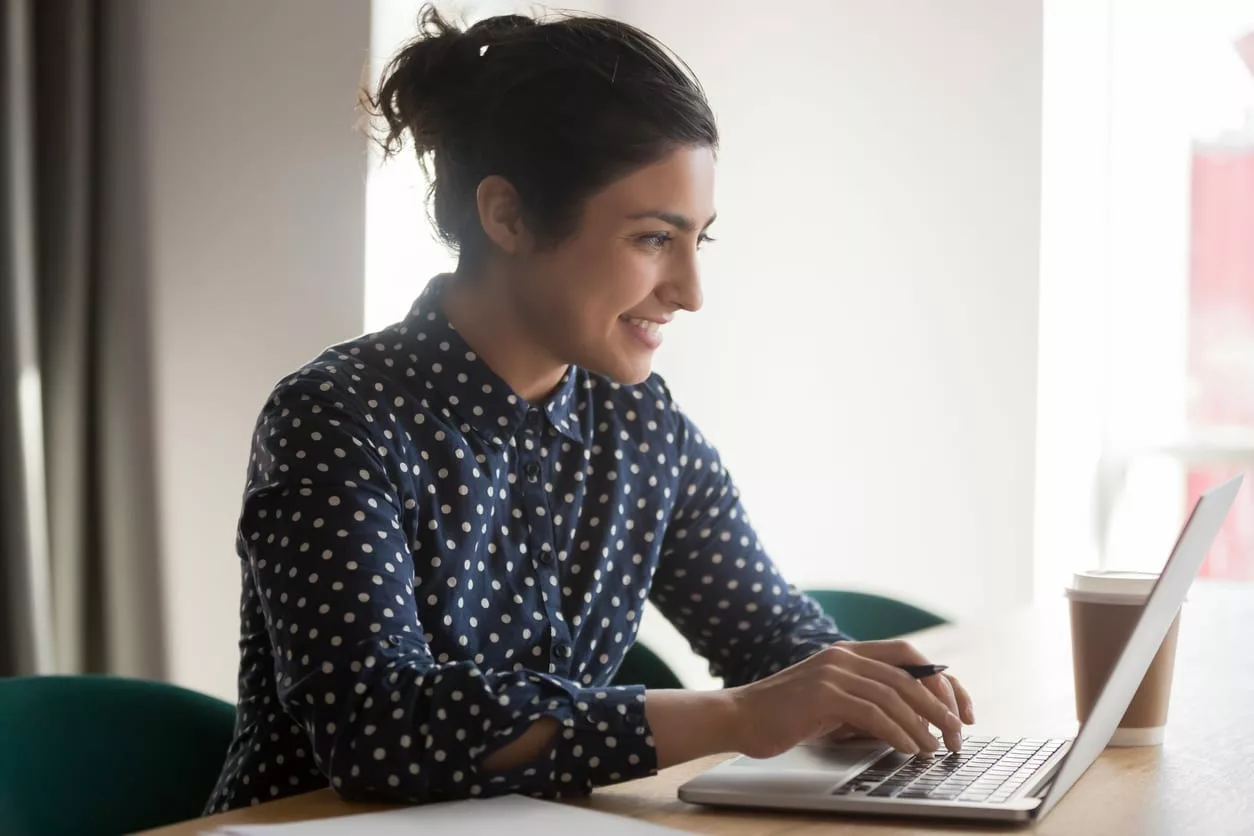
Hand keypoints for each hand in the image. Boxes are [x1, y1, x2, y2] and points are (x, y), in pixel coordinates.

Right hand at [725, 640, 971, 760]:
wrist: (740, 717)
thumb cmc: (785, 716)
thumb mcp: (833, 704)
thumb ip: (868, 704)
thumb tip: (916, 724)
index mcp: (849, 653)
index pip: (910, 656)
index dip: (942, 681)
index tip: (961, 710)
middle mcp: (844, 656)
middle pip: (910, 675)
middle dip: (941, 706)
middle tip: (957, 735)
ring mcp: (833, 672)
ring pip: (895, 694)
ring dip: (923, 724)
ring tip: (936, 749)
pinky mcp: (823, 695)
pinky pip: (873, 712)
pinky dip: (897, 732)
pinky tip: (908, 749)